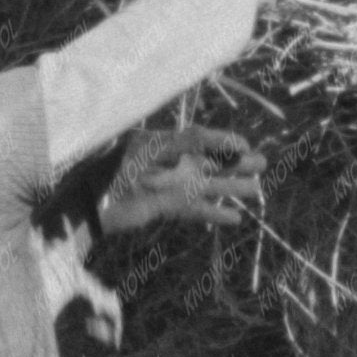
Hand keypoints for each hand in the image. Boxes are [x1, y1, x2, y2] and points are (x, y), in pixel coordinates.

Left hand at [98, 122, 266, 236]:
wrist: (93, 203)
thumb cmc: (120, 168)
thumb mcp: (154, 147)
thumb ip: (189, 142)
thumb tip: (222, 141)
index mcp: (165, 143)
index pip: (201, 138)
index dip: (224, 141)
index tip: (246, 145)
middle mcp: (170, 163)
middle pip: (210, 162)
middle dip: (237, 164)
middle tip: (263, 165)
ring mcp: (169, 186)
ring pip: (208, 186)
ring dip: (231, 188)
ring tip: (256, 190)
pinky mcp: (165, 207)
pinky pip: (195, 209)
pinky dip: (214, 214)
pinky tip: (234, 218)